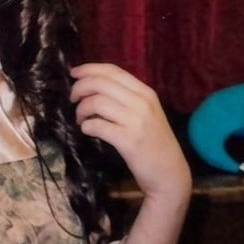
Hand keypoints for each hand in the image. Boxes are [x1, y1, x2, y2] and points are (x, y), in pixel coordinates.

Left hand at [69, 63, 190, 205]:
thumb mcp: (146, 113)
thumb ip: (126, 98)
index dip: (89, 69)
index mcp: (145, 92)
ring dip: (81, 109)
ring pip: (97, 102)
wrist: (170, 174)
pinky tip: (87, 130)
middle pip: (101, 83)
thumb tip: (93, 87)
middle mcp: (142, 103)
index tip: (74, 73)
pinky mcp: (128, 140)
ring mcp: (136, 121)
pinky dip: (87, 126)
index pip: (113, 71)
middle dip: (80, 87)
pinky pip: (98, 125)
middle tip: (73, 98)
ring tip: (80, 119)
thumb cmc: (154, 143)